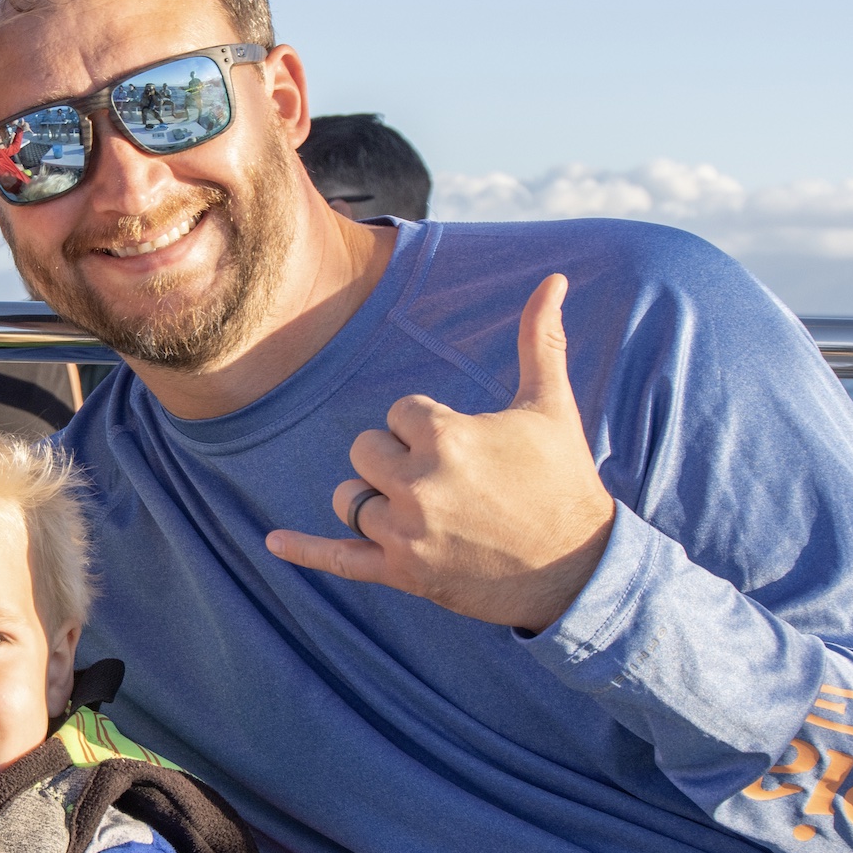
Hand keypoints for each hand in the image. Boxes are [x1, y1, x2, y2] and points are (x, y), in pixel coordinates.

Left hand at [266, 274, 615, 633]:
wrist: (580, 571)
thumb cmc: (564, 481)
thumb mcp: (551, 407)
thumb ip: (539, 339)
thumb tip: (553, 279)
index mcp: (447, 436)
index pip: (399, 411)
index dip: (429, 427)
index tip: (469, 450)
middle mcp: (418, 484)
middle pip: (366, 450)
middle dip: (397, 459)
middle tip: (447, 479)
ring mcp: (406, 533)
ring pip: (350, 498)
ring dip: (376, 499)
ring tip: (425, 510)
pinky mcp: (402, 573)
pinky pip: (339, 559)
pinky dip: (306, 550)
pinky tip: (272, 541)